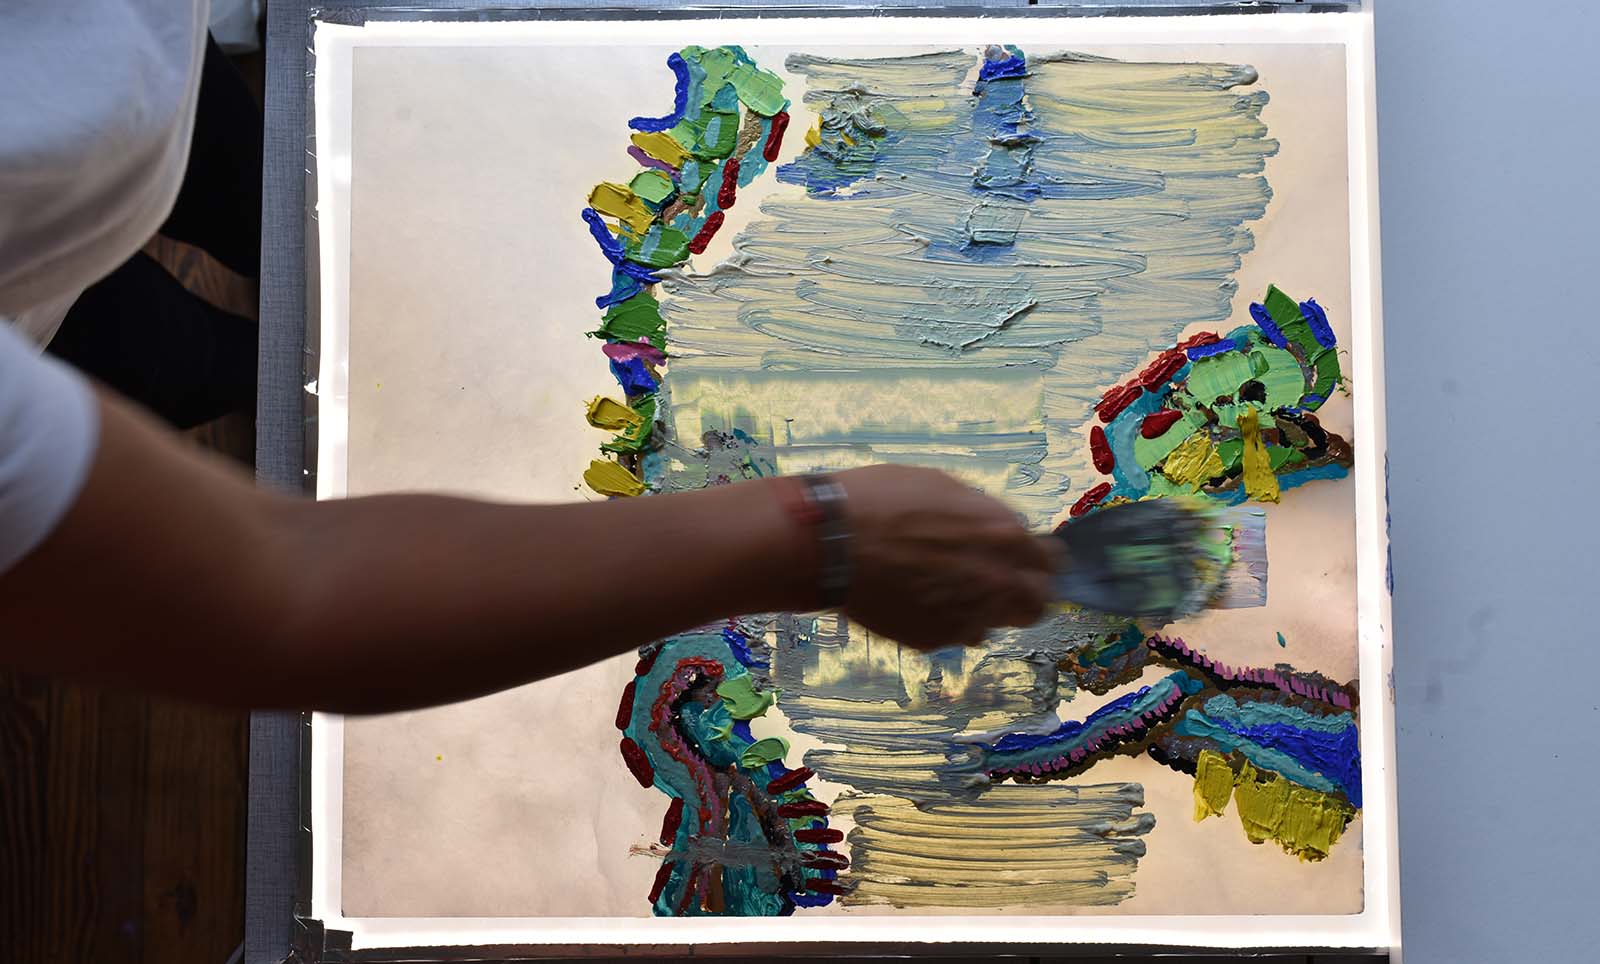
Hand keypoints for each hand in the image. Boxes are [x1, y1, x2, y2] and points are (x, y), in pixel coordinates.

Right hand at [830, 465, 1053, 649]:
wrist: (829, 542)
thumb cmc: (881, 500)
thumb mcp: (942, 486)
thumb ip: (982, 515)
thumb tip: (998, 530)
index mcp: (1004, 536)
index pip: (1051, 561)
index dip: (1038, 558)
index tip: (1026, 557)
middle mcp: (997, 583)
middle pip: (1038, 604)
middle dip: (1025, 593)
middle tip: (1001, 583)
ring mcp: (966, 616)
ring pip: (996, 624)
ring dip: (984, 609)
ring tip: (949, 588)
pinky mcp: (934, 640)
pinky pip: (956, 634)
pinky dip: (947, 619)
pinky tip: (919, 599)